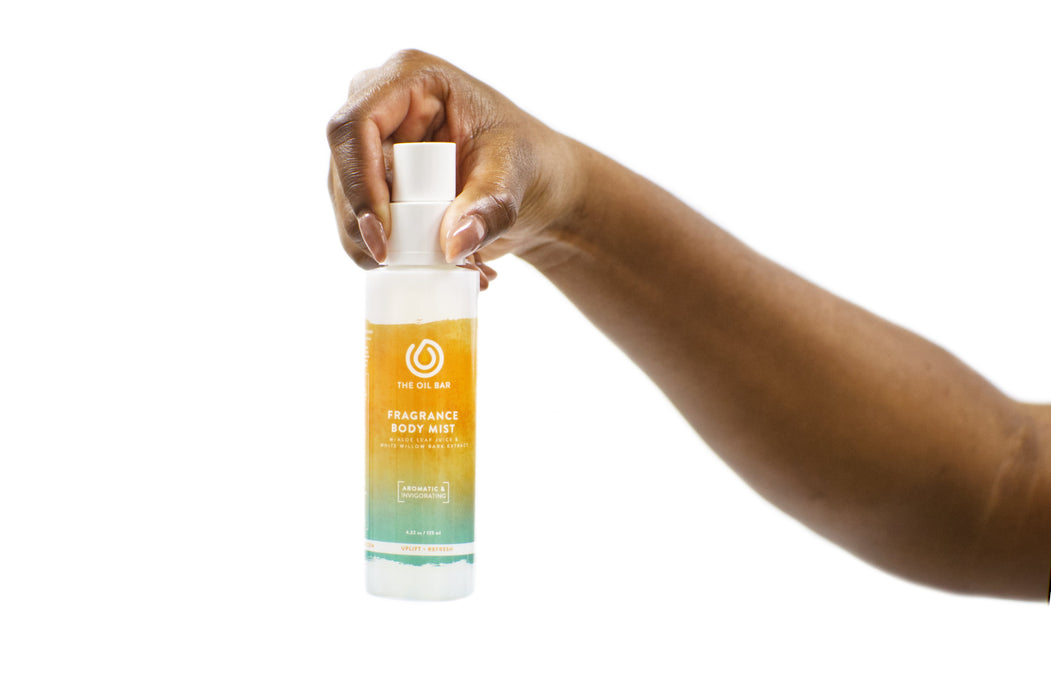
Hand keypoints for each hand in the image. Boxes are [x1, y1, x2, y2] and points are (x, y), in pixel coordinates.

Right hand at [326, 49, 580, 286]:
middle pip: (342, 168)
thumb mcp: (516, 180)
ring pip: (344, 201)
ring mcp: (373, 142)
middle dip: (365, 226)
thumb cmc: (531, 163)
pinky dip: (387, 253)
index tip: (382, 239)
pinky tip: (427, 265)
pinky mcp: (374, 179)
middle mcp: (382, 104)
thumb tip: (453, 247)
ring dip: (378, 246)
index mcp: (412, 79)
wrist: (538, 186)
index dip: (359, 185)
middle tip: (404, 264)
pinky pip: (359, 221)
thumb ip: (488, 210)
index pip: (356, 126)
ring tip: (438, 265)